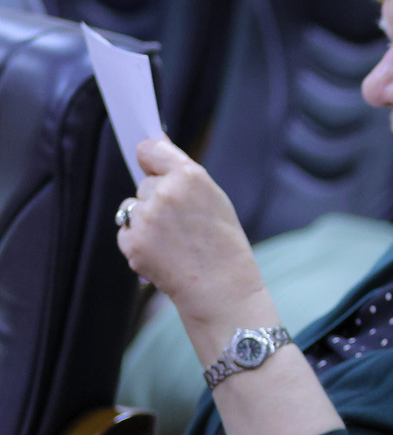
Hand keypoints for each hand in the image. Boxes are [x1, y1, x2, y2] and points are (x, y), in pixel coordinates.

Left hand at [117, 139, 264, 330]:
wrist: (222, 289)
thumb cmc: (224, 244)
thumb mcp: (215, 200)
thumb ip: (183, 173)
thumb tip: (152, 144)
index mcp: (189, 177)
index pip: (150, 150)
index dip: (151, 159)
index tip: (153, 167)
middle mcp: (164, 193)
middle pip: (144, 184)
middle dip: (156, 199)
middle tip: (183, 224)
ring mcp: (146, 218)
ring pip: (131, 207)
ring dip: (145, 221)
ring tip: (173, 241)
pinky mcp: (132, 241)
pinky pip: (125, 231)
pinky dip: (139, 242)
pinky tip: (163, 254)